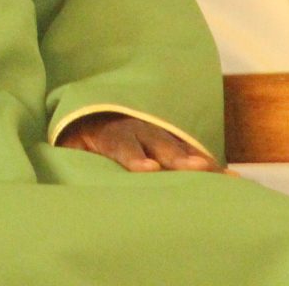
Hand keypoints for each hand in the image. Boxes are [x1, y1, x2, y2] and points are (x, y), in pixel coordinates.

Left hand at [56, 113, 222, 172]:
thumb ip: (69, 152)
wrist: (98, 109)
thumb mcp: (69, 143)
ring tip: (219, 173)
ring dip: (200, 160)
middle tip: (194, 169)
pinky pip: (194, 153)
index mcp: (110, 132)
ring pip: (181, 146)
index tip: (148, 169)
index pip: (122, 144)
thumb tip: (57, 160)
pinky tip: (232, 178)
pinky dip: (212, 165)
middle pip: (159, 143)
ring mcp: (158, 133)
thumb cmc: (82, 137)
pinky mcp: (173, 142)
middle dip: (176, 157)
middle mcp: (138, 129)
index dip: (134, 157)